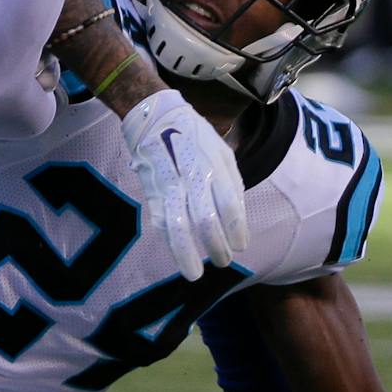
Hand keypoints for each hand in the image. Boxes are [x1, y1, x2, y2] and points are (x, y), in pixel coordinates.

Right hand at [121, 89, 248, 280]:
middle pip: (206, 219)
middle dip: (216, 247)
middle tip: (223, 262)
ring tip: (193, 274)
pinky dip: (168, 238)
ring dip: (186, 253)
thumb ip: (231, 183)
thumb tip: (238, 217)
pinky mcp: (150, 188)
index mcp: (215, 166)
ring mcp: (169, 182)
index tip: (241, 247)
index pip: (230, 205)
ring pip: (177, 225)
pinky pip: (160, 218)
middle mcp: (193, 176)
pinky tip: (176, 251)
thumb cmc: (195, 136)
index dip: (236, 229)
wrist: (155, 116)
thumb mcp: (222, 151)